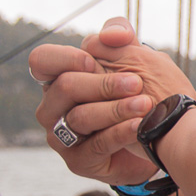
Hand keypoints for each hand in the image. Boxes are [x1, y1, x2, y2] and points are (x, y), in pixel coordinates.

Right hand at [31, 18, 195, 185]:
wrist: (154, 138)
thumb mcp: (131, 57)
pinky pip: (97, 144)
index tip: (95, 61)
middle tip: (136, 82)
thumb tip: (113, 34)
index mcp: (58, 79)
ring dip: (115, 109)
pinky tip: (140, 125)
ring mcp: (61, 137)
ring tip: (145, 104)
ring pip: (80, 117)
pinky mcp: (78, 161)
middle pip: (64, 88)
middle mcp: (52, 108)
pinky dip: (120, 132)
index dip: (65, 58)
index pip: (41, 60)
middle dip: (103, 83)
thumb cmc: (135, 92)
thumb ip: (120, 36)